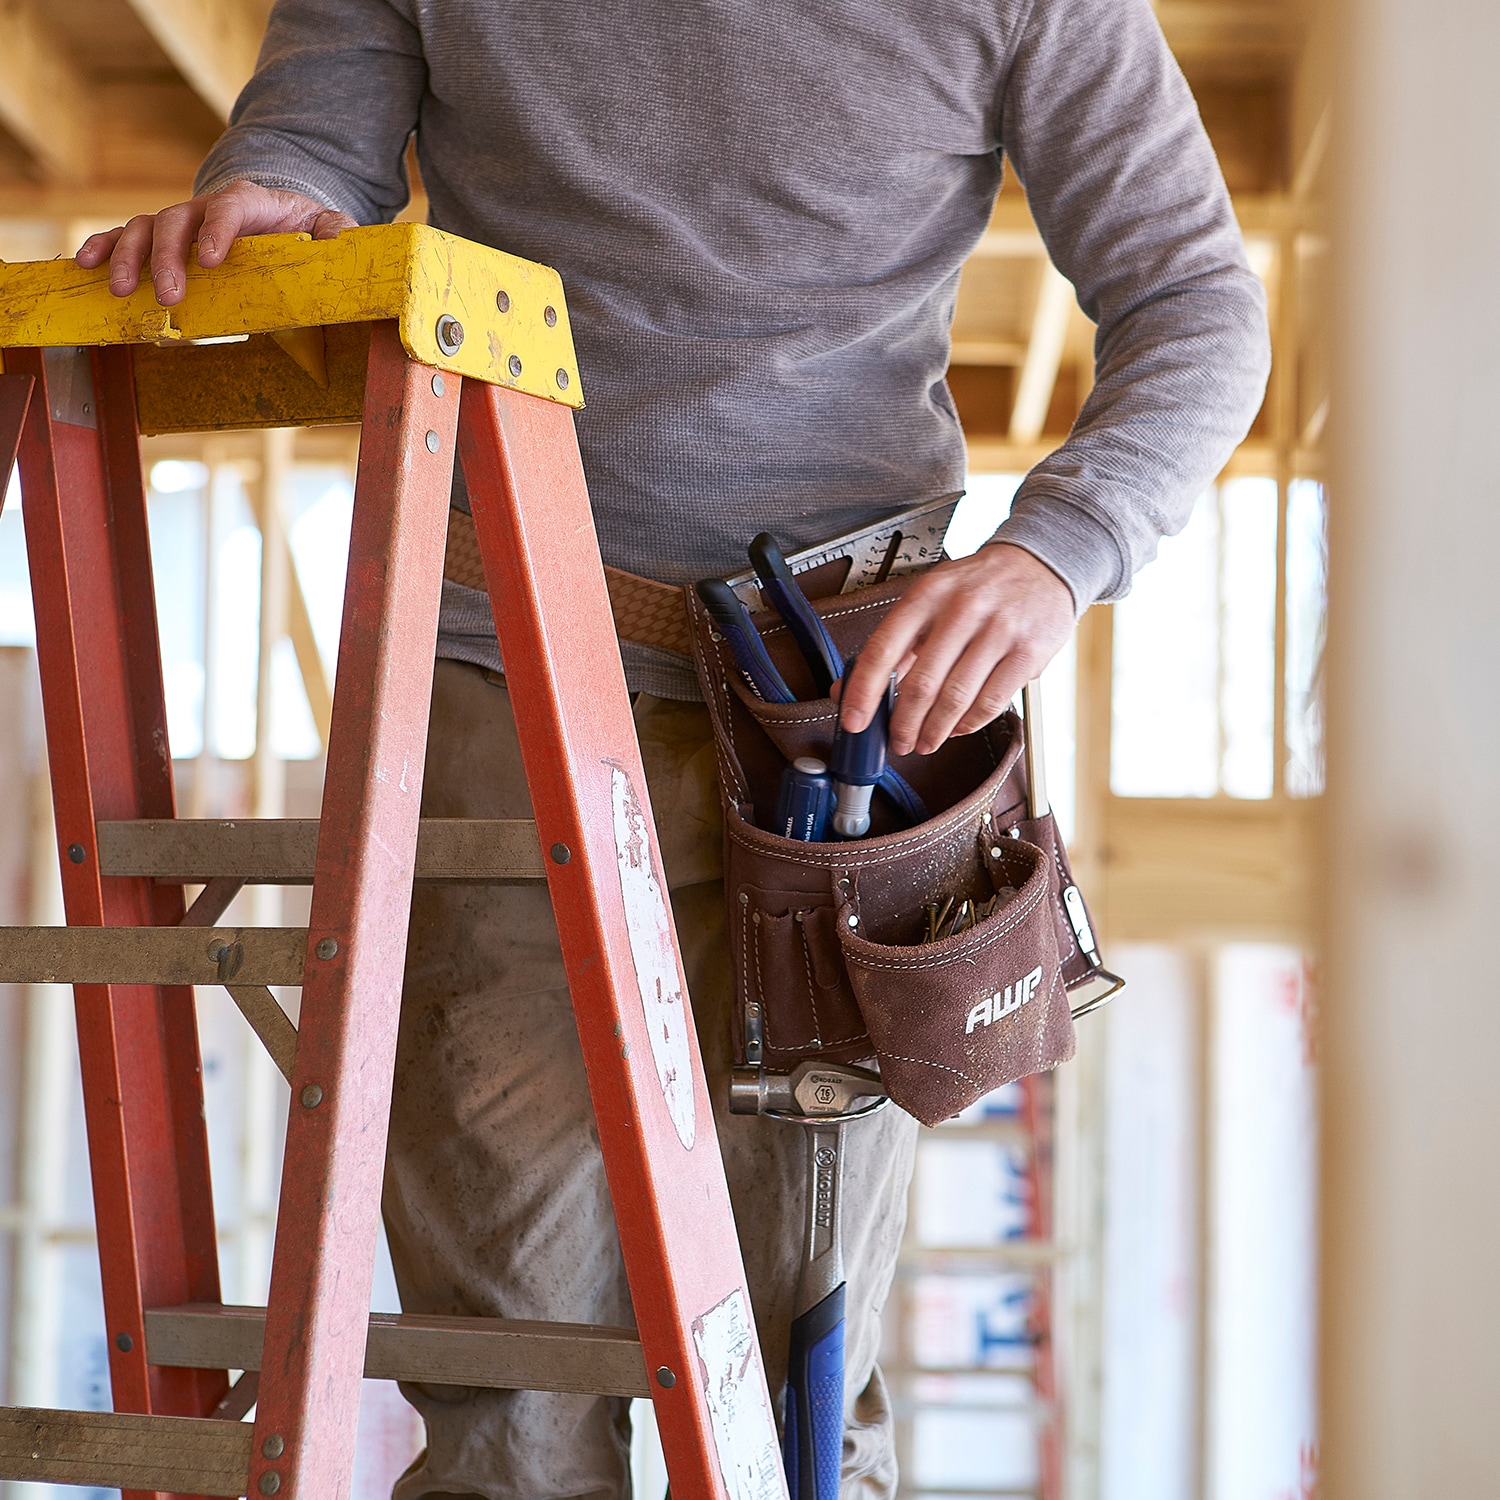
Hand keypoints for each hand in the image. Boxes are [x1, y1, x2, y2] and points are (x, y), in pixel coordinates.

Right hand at [75, 180, 356, 305]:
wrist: (280, 219)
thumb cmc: (305, 230)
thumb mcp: (329, 227)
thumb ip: (337, 232)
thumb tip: (339, 239)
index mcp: (250, 201)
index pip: (231, 206)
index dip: (218, 230)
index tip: (210, 261)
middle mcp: (208, 206)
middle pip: (178, 219)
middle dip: (167, 256)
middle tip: (169, 296)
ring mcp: (182, 221)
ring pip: (146, 226)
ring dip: (130, 256)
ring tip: (123, 290)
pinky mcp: (165, 238)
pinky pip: (127, 236)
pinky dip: (106, 247)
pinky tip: (88, 264)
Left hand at [835, 543, 1075, 755]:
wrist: (1041, 563)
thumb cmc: (979, 586)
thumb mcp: (932, 599)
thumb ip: (896, 643)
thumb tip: (850, 689)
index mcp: (928, 594)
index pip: (884, 649)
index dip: (864, 691)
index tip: (855, 721)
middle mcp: (962, 609)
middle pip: (922, 683)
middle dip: (904, 724)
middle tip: (899, 742)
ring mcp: (998, 630)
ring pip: (956, 698)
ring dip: (936, 731)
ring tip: (926, 741)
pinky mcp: (1028, 652)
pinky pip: (991, 702)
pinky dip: (969, 724)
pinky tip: (959, 727)